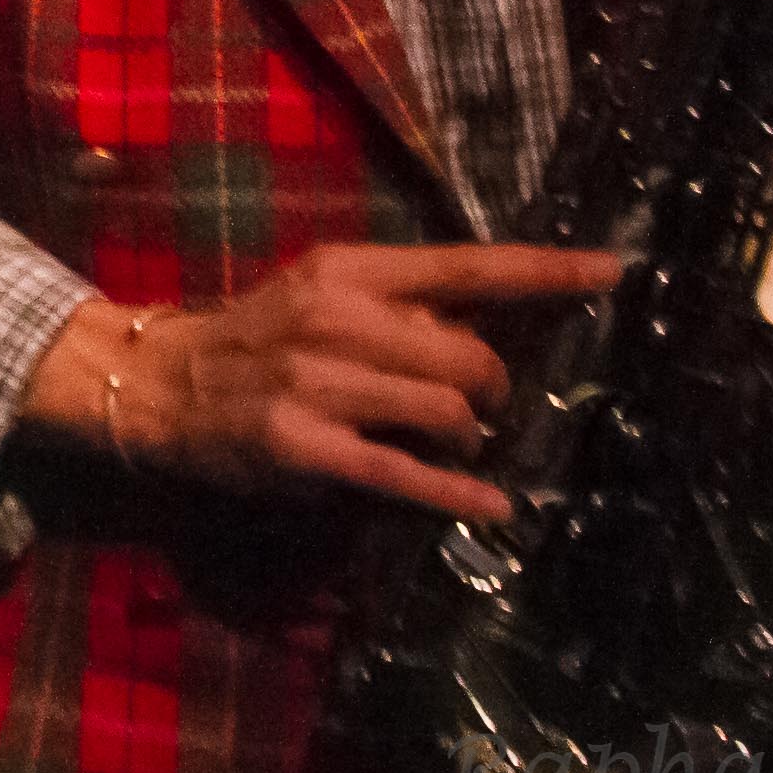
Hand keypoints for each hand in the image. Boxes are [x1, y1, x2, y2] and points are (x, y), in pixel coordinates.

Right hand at [97, 242, 623, 524]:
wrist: (160, 381)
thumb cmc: (255, 337)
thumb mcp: (321, 295)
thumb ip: (398, 307)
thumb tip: (490, 327)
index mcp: (346, 271)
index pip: (464, 265)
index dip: (544, 270)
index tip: (612, 270)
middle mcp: (335, 318)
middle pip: (469, 356)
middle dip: (494, 390)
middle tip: (484, 411)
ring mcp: (317, 382)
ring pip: (446, 413)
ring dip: (469, 438)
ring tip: (457, 447)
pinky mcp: (304, 445)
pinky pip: (405, 474)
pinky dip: (457, 495)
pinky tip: (489, 506)